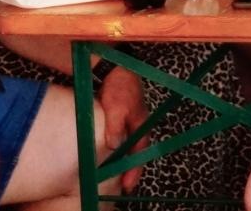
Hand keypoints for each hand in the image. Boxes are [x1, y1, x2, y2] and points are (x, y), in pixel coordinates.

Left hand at [98, 67, 148, 191]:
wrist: (116, 64)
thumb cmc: (120, 85)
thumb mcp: (117, 107)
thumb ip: (116, 127)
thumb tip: (114, 146)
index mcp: (141, 126)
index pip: (140, 154)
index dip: (134, 171)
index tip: (127, 186)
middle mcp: (137, 126)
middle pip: (136, 152)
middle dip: (130, 169)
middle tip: (123, 186)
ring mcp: (129, 121)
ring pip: (128, 145)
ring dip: (123, 159)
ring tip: (114, 173)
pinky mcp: (120, 116)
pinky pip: (120, 136)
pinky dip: (116, 147)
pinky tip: (108, 152)